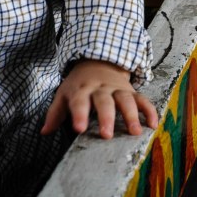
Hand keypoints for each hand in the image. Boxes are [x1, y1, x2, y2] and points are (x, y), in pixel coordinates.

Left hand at [41, 59, 158, 139]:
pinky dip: (149, 110)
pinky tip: (152, 124)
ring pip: (125, 99)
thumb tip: (44, 132)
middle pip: (103, 101)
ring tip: (134, 132)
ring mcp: (117, 89)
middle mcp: (100, 88)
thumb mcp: (64, 94)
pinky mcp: (130, 91)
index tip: (79, 128)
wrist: (97, 61)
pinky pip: (142, 99)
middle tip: (106, 135)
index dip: (79, 114)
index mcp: (81, 90)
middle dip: (106, 117)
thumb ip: (55, 113)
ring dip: (130, 115)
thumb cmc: (78, 84)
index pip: (78, 101)